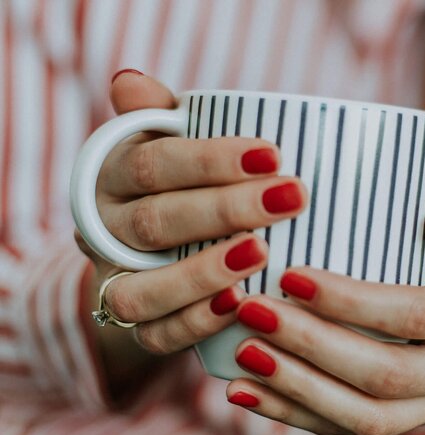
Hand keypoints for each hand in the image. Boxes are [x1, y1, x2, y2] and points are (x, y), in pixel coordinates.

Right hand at [76, 72, 306, 393]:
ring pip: (142, 288)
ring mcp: (116, 281)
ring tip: (261, 253)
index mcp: (111, 176)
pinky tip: (239, 304)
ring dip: (202, 271)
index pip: (153, 164)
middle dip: (225, 210)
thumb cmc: (178, 183)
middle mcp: (104, 231)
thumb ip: (159, 117)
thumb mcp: (168, 144)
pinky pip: (155, 334)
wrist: (151, 249)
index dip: (210, 159)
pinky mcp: (137, 326)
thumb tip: (131, 81)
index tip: (273, 153)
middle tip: (290, 197)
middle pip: (156, 222)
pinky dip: (195, 322)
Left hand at [225, 174, 424, 434]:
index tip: (290, 276)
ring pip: (366, 418)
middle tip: (254, 312)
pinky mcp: (399, 421)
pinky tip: (244, 390)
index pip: (418, 315)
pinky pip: (345, 430)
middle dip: (315, 347)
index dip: (354, 302)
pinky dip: (291, 413)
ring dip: (299, 388)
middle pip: (389, 376)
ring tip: (244, 354)